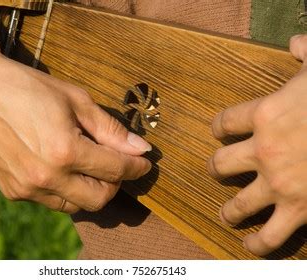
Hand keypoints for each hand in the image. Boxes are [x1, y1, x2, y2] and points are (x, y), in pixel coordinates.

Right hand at [0, 36, 150, 213]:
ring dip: (91, 190)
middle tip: (118, 165)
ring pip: (76, 205)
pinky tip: (64, 169)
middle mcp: (46, 177)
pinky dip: (67, 190)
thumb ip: (111, 129)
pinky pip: (52, 201)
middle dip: (116, 184)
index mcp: (65, 151)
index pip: (115, 169)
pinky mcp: (13, 192)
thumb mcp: (76, 100)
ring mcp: (27, 188)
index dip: (136, 167)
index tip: (145, 163)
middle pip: (99, 199)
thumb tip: (140, 148)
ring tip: (90, 166)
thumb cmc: (28, 88)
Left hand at [208, 35, 306, 255]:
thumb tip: (296, 42)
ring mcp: (279, 185)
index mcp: (264, 115)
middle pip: (219, 164)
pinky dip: (258, 245)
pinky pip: (271, 236)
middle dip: (215, 169)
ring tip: (226, 215)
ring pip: (238, 205)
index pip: (224, 122)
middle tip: (215, 170)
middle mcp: (263, 152)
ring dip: (229, 212)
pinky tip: (249, 246)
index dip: (218, 127)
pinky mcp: (300, 210)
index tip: (218, 131)